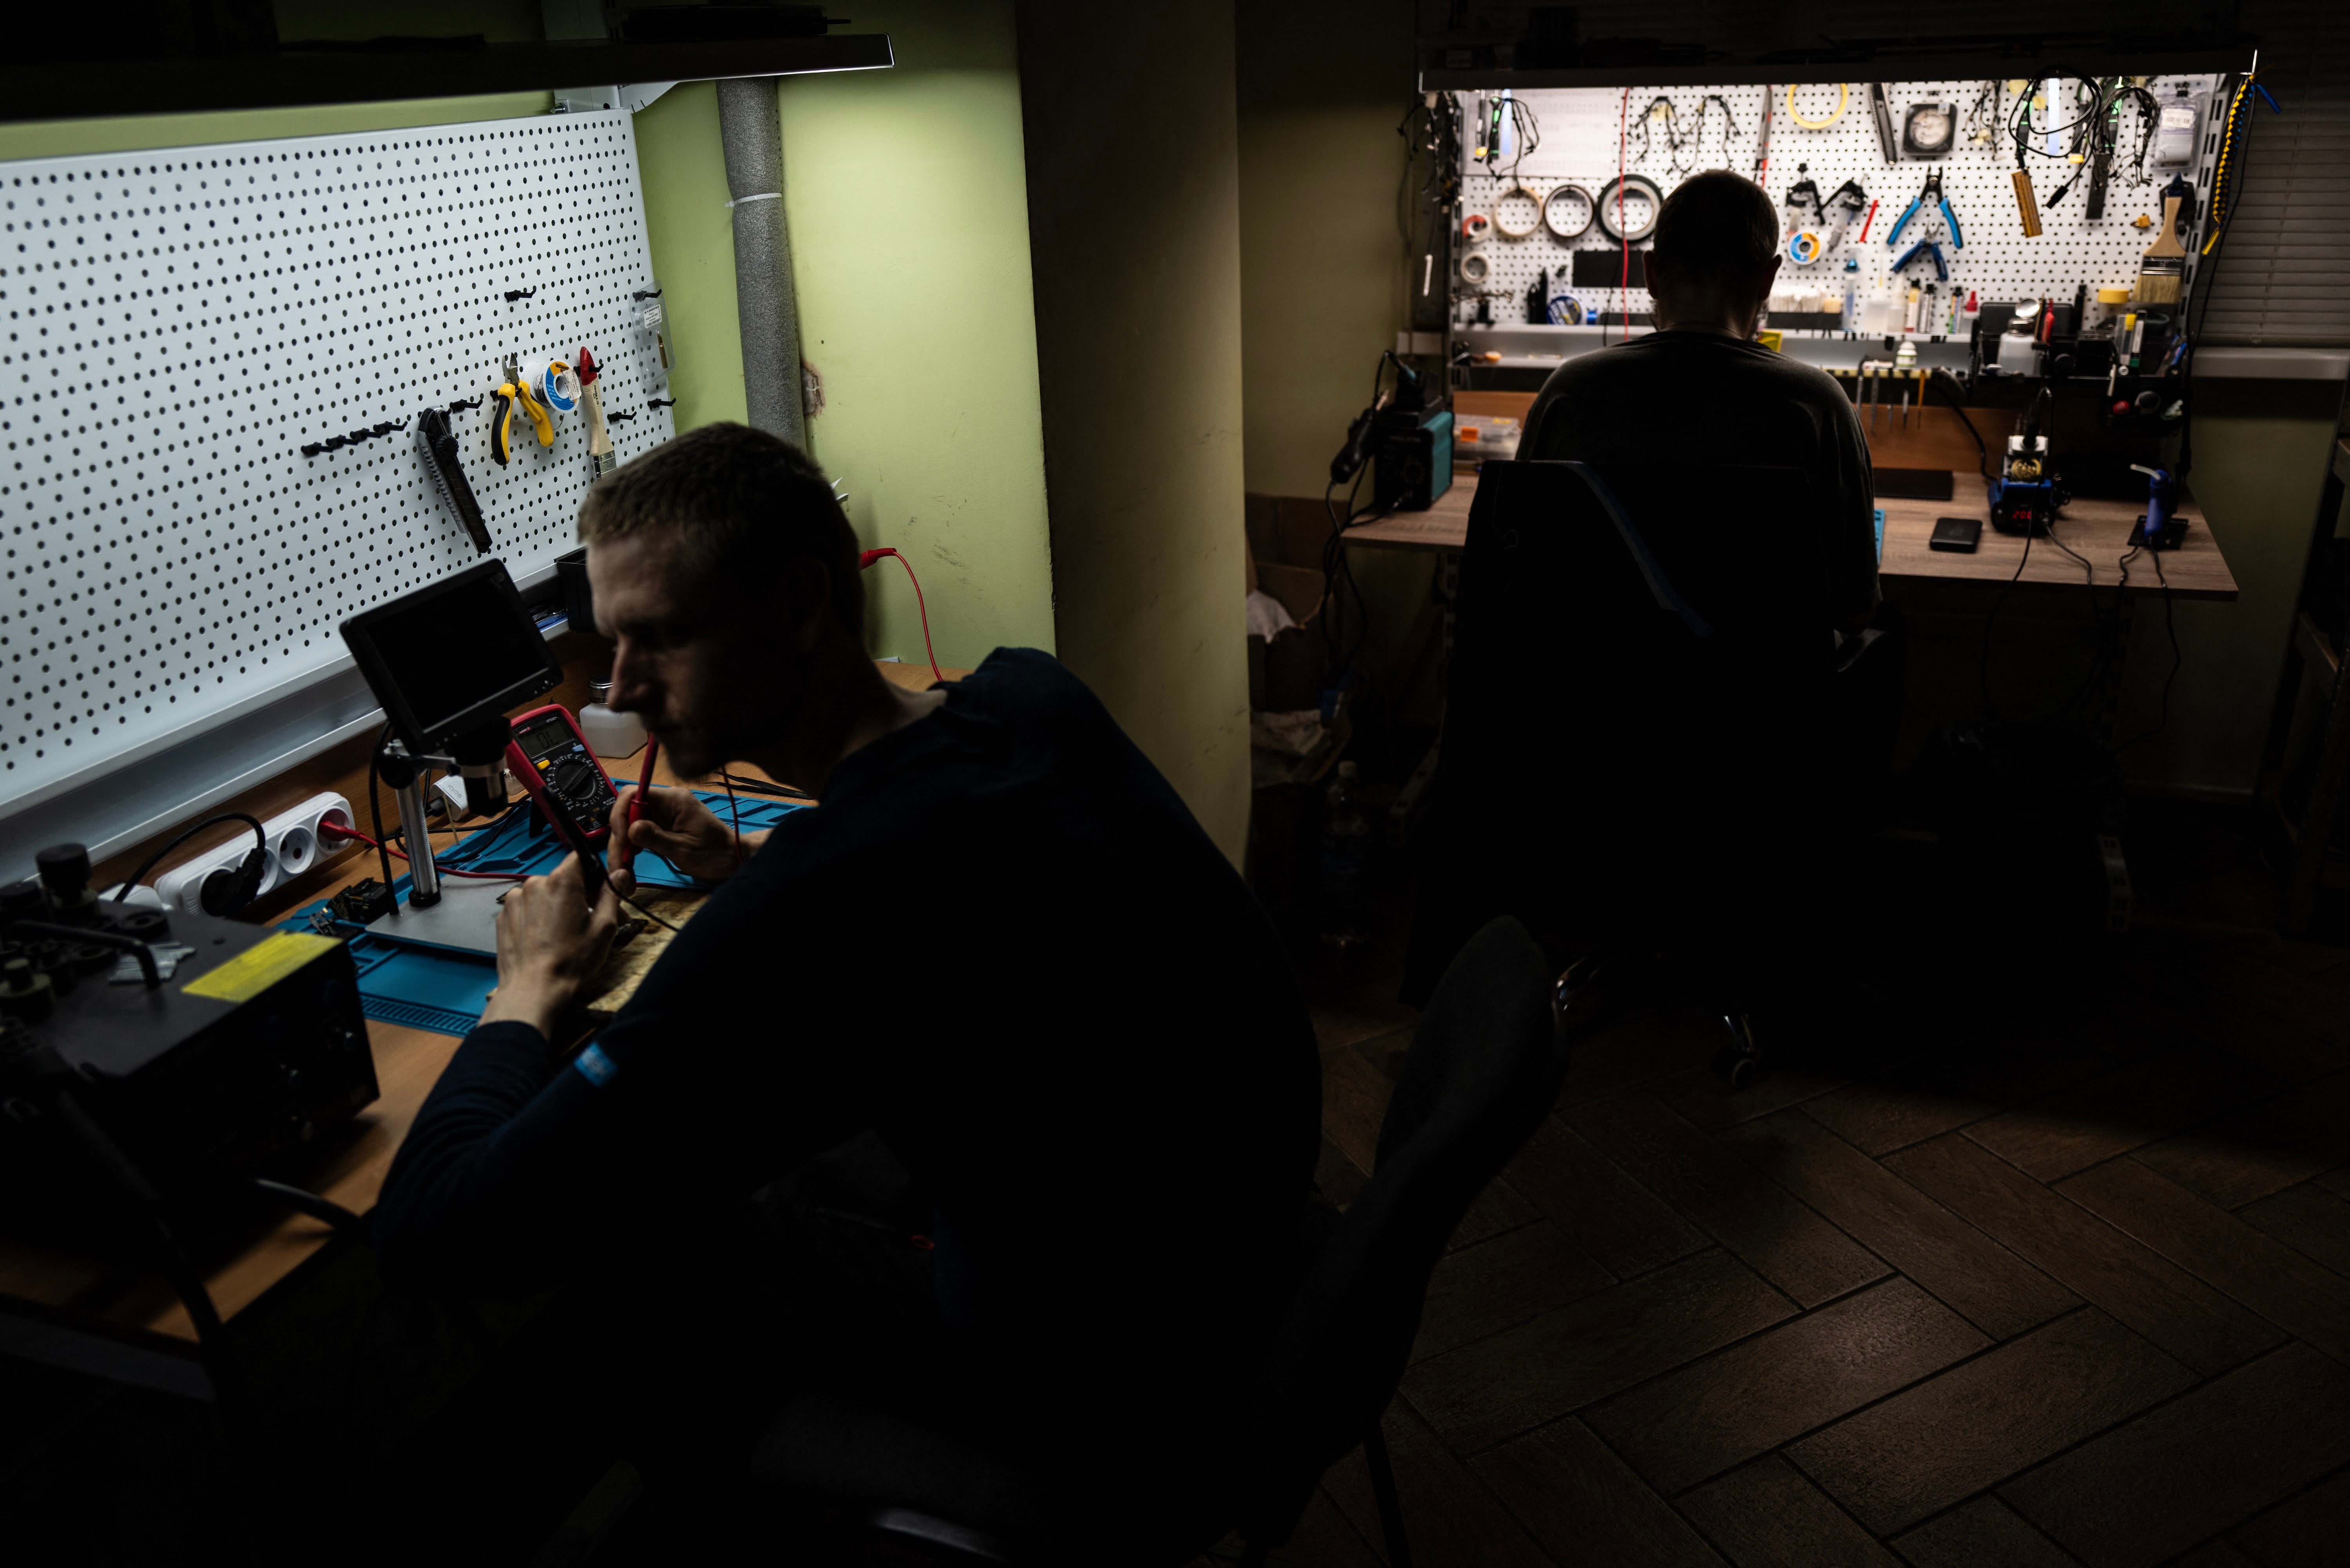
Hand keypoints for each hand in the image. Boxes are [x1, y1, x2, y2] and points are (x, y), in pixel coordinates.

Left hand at [479, 854, 622, 1036]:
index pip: (580, 858)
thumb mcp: (604, 928)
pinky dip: (537, 917)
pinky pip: (526, 908)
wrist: (533, 990)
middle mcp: (535, 883)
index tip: (600, 892)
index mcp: (562, 881)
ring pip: (543, 894)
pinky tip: (546, 939)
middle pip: (562, 879)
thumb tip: (620, 874)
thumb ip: (611, 895)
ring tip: (565, 933)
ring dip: (556, 906)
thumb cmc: (572, 961)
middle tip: (591, 921)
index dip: (593, 873)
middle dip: (578, 895)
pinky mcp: (502, 916)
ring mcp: (514, 900)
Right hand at [607, 782, 739, 894]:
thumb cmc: (714, 854)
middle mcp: (666, 803)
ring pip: (630, 824)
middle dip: (619, 837)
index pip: (633, 794)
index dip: (620, 813)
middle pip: (628, 811)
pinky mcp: (662, 827)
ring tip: (623, 870)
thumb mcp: (683, 848)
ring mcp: (663, 815)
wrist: (732, 860)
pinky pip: (639, 833)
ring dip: (623, 846)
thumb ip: (656, 837)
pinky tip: (630, 865)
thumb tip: (630, 829)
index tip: (619, 837)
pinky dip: (631, 848)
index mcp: (673, 799)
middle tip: (618, 864)